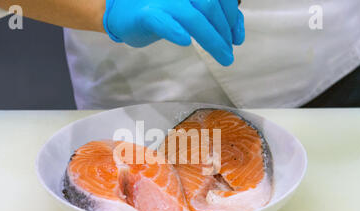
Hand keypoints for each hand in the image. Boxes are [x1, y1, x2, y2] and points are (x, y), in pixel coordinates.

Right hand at [104, 0, 244, 65]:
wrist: (122, 12)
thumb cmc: (160, 10)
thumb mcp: (190, 10)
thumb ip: (214, 16)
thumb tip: (237, 34)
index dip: (233, 17)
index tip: (236, 39)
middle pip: (209, 5)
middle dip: (224, 31)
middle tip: (228, 53)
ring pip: (192, 16)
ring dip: (211, 38)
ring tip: (222, 56)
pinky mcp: (145, 13)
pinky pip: (162, 21)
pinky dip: (175, 30)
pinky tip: (185, 41)